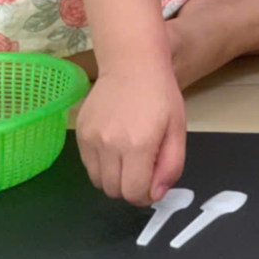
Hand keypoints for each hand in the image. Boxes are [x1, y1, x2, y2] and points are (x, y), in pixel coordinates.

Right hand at [76, 60, 185, 204]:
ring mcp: (91, 137)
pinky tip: (113, 144)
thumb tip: (155, 195)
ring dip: (113, 177)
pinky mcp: (80, 131)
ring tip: (127, 155)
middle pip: (114, 191)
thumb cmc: (160, 94)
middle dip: (130, 187)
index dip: (145, 194)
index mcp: (138, 145)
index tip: (152, 181)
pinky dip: (101, 163)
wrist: (131, 62)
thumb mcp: (177, 129)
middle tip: (142, 167)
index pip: (134, 194)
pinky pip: (88, 164)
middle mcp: (110, 145)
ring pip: (98, 181)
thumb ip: (171, 166)